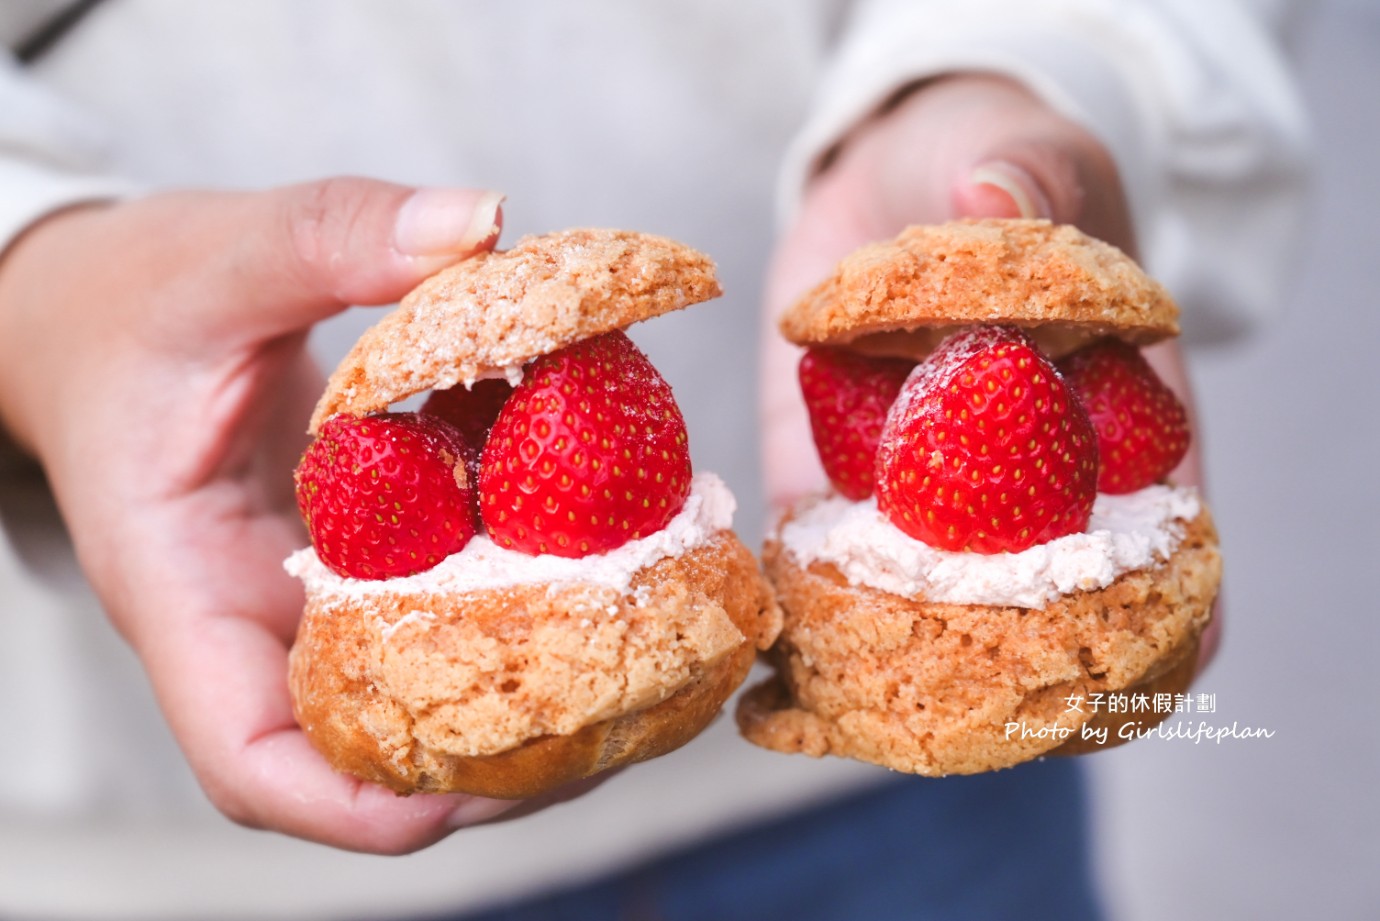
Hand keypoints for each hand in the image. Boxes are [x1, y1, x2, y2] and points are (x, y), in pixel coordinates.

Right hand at [0, 178, 553, 851]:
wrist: (105, 309)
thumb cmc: (132, 304)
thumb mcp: (217, 260)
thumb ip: (333, 236)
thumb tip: (481, 223)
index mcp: (185, 590)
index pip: (253, 761)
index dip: (362, 801)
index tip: (478, 782)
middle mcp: (252, 627)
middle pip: (364, 761)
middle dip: (490, 764)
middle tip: (620, 712)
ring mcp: (306, 606)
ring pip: (414, 706)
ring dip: (526, 700)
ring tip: (641, 659)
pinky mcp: (354, 569)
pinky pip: (434, 624)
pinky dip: (517, 617)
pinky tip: (604, 570)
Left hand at [759, 74, 1217, 664]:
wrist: (893, 171)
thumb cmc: (999, 164)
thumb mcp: (1031, 155)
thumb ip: (1032, 180)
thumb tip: (997, 202)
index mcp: (1113, 423)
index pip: (1164, 547)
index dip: (1171, 620)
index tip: (1156, 666)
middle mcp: (1019, 484)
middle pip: (1037, 612)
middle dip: (1009, 670)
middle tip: (964, 708)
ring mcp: (920, 493)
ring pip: (919, 609)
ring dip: (891, 665)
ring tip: (848, 709)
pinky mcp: (831, 479)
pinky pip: (819, 556)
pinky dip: (797, 609)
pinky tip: (768, 667)